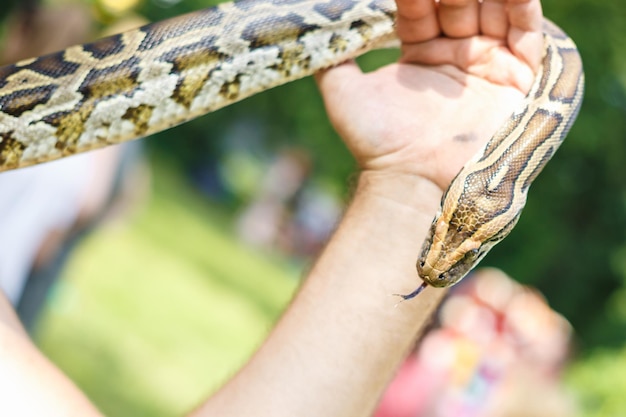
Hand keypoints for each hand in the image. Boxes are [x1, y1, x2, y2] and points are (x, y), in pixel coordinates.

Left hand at [316, 0, 542, 190]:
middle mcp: (456, 55)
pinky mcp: (519, 79)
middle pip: (460, 2)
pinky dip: (523, 6)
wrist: (413, 180)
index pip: (420, 7)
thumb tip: (313, 32)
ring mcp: (489, 64)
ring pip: (494, 10)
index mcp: (421, 53)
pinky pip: (528, 33)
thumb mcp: (343, 93)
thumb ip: (332, 58)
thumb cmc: (377, 143)